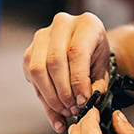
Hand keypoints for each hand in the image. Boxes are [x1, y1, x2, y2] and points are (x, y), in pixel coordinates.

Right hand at [23, 12, 109, 133]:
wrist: (88, 48)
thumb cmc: (96, 57)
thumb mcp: (104, 70)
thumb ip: (97, 86)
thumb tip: (86, 103)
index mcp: (87, 24)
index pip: (76, 53)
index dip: (78, 81)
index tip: (82, 101)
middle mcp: (62, 24)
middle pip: (55, 61)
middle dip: (63, 92)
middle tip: (73, 109)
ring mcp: (43, 35)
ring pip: (38, 69)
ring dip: (50, 96)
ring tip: (64, 109)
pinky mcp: (30, 49)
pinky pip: (31, 75)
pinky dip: (42, 95)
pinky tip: (54, 106)